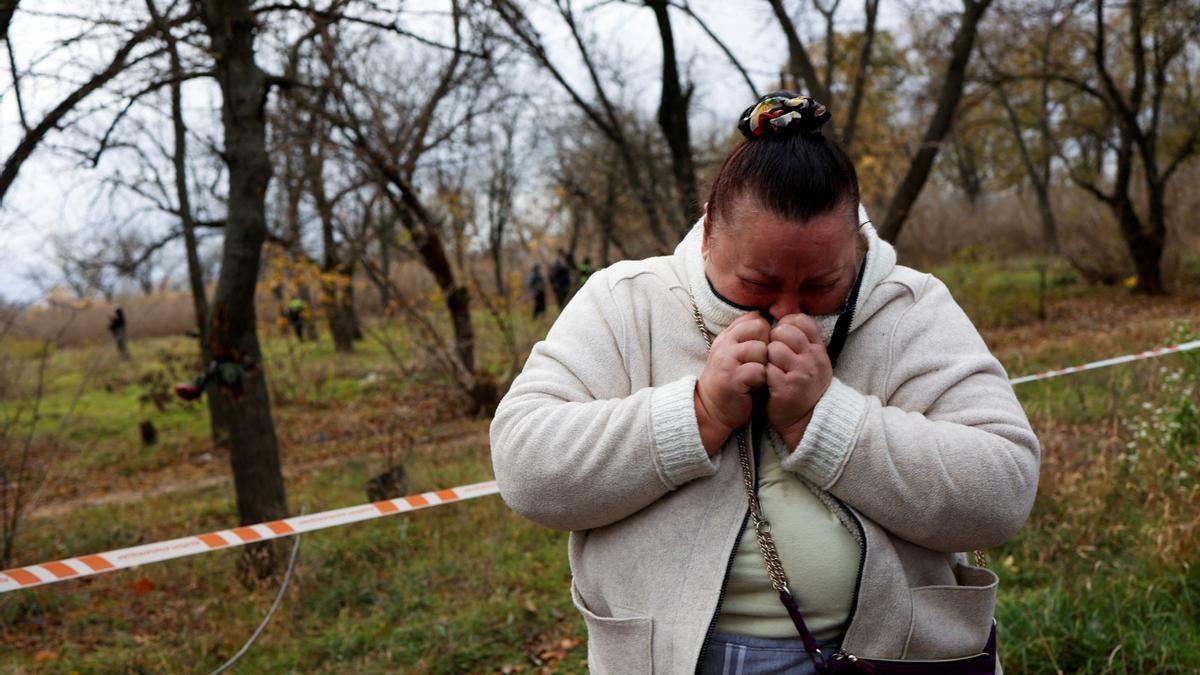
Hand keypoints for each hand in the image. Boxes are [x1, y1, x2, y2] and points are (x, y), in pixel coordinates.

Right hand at [694, 312, 769, 454]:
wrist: (711, 409)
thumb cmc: (730, 382)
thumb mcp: (734, 354)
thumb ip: (747, 338)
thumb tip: (770, 321)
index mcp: (726, 336)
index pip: (754, 318)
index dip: (764, 332)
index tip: (759, 349)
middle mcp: (725, 344)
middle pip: (760, 328)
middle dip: (766, 345)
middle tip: (758, 363)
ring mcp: (727, 360)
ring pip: (761, 349)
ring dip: (764, 364)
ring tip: (754, 376)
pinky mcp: (733, 378)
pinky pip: (759, 370)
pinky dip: (761, 380)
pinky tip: (753, 386)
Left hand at [766, 314, 832, 449]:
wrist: (808, 421)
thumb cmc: (805, 388)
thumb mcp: (813, 362)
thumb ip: (803, 341)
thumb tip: (783, 318)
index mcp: (818, 350)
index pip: (802, 320)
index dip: (786, 324)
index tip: (781, 336)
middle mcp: (812, 359)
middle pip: (784, 331)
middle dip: (773, 339)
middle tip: (773, 354)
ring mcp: (801, 373)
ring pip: (774, 348)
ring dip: (767, 358)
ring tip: (772, 369)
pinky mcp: (786, 388)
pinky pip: (768, 369)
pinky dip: (764, 374)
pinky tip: (769, 382)